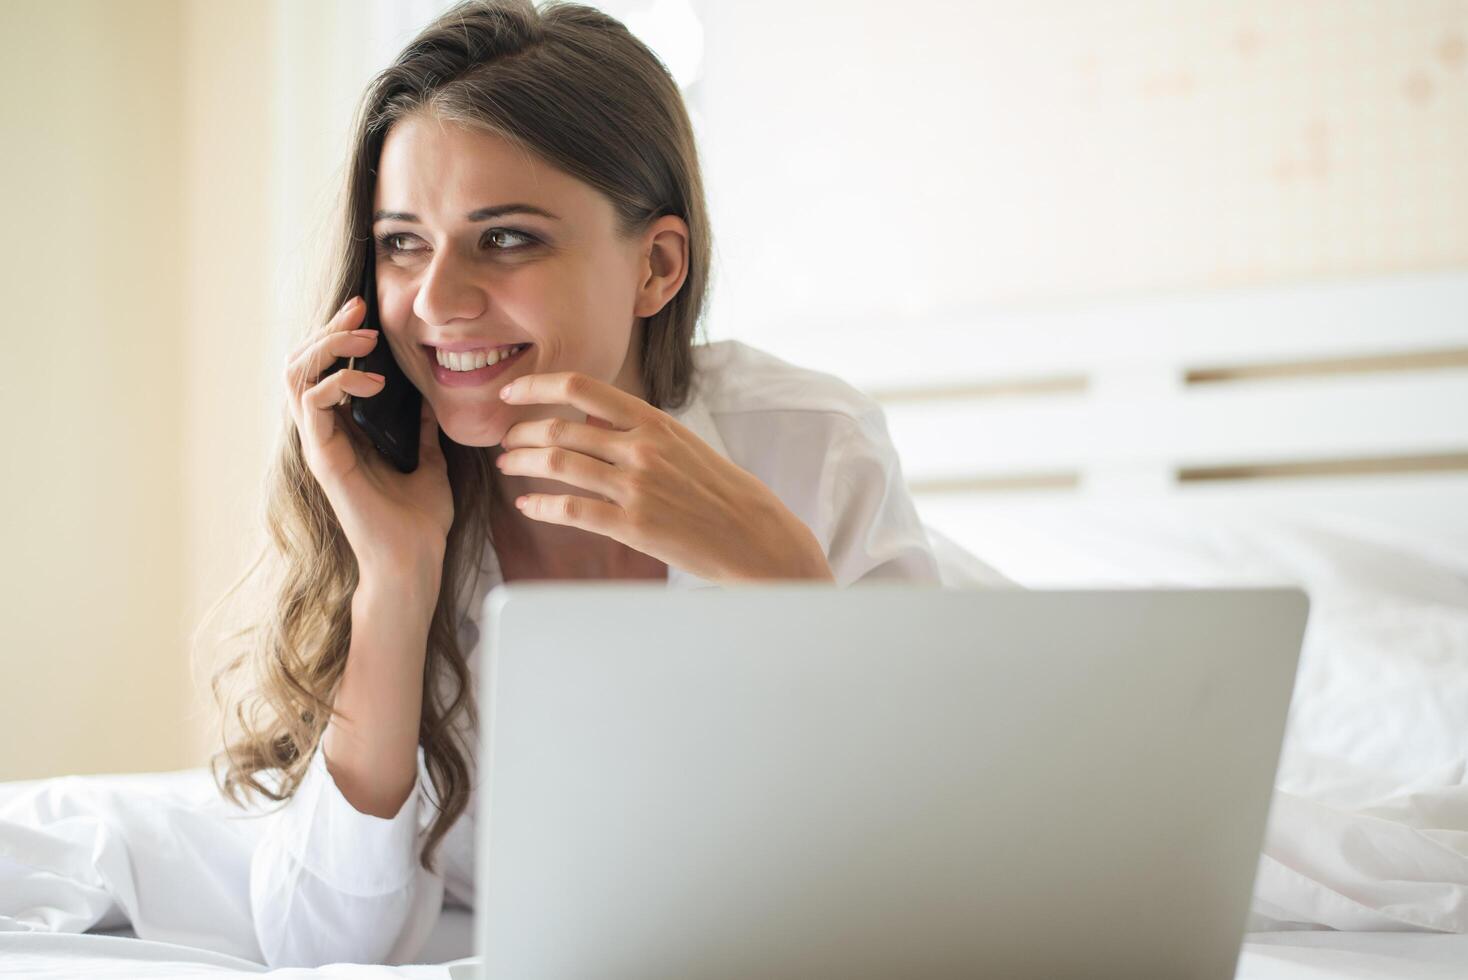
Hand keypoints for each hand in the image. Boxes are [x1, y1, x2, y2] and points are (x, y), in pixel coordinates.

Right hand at [283, 296, 452, 581]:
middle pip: (301, 365)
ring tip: (366, 340)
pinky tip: (373, 380)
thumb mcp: (430, 465)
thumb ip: (424, 434)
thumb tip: (431, 406)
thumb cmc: (419, 523)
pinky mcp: (324, 459)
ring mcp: (320, 446)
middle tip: (359, 310)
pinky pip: (313, 404)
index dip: (338, 336)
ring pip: (297, 377)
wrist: (415, 561)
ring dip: (329, 347)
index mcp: (345, 434)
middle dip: (328, 329)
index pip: (323, 371)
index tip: (365, 311)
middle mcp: (325, 436)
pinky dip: (339, 381)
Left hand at [495, 372, 834, 582]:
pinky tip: (528, 505)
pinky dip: (541, 505)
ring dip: (521, 463)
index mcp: (654, 421)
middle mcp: (642, 447)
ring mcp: (637, 486)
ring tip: (507, 467)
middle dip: (520, 433)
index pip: (582, 388)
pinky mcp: (634, 526)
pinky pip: (571, 510)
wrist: (757, 537)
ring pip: (558, 464)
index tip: (511, 393)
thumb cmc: (721, 492)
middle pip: (560, 427)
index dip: (536, 385)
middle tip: (505, 441)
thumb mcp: (683, 445)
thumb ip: (638, 431)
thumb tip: (591, 421)